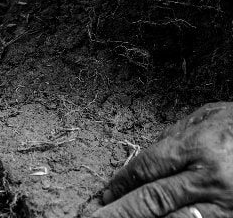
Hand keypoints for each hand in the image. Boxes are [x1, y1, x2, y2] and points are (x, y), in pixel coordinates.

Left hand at [95, 102, 232, 217]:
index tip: (105, 193)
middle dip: (122, 211)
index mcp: (198, 146)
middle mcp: (209, 177)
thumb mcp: (207, 119)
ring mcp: (224, 202)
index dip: (122, 182)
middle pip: (154, 199)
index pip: (148, 167)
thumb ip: (173, 138)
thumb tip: (141, 158)